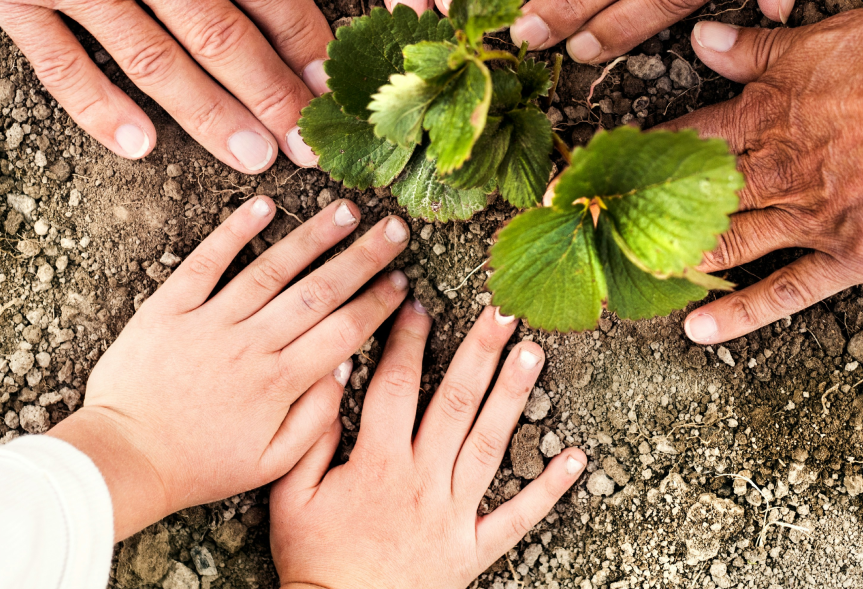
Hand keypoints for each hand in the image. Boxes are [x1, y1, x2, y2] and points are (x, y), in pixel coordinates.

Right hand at [0, 0, 336, 170]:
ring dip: (208, 115)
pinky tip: (138, 146)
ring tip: (253, 158)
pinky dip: (98, 108)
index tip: (331, 75)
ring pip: (154, 60)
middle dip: (272, 94)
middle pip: (219, 34)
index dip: (302, 33)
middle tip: (311, 144)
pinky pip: (59, 63)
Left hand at [49, 196, 412, 538]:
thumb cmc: (198, 466)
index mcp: (279, 382)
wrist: (124, 458)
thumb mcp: (270, 463)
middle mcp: (251, 344)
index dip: (378, 303)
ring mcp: (210, 321)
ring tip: (347, 210)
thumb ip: (315, 419)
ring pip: (272, 268)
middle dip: (363, 258)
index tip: (403, 281)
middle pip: (319, 291)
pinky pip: (207, 261)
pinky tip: (264, 205)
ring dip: (313, 236)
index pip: (344, 331)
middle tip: (396, 230)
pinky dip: (234, 231)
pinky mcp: (170, 308)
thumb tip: (344, 369)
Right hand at [270, 304, 585, 588]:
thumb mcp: (288, 497)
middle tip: (503, 310)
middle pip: (455, 403)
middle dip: (479, 351)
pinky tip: (574, 457)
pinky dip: (549, 488)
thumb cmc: (313, 561)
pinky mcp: (473, 548)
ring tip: (534, 354)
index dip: (406, 341)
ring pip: (488, 444)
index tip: (418, 302)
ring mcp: (453, 513)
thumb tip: (329, 379)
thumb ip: (310, 437)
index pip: (395, 386)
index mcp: (377, 464)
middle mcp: (421, 480)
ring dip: (513, 397)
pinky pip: (518, 517)